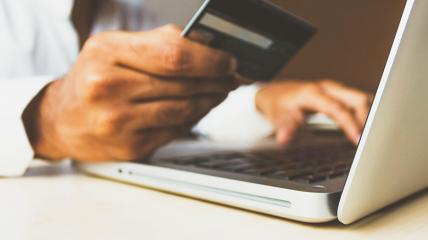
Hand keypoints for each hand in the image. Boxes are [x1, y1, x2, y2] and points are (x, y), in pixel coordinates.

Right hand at [23, 24, 237, 161]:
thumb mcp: (116, 48)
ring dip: (210, 100)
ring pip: (184, 110)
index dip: (210, 58)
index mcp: (106, 52)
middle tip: (232, 77)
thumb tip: (210, 44)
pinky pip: (176, 130)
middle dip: (217, 80)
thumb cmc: (93, 78)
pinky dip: (193, 119)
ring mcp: (118, 121)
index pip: (173, 54)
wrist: (61, 119)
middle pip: (183, 83)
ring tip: (219, 92)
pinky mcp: (129, 147)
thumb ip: (160, 43)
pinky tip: (197, 109)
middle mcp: (108, 87)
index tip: (229, 60)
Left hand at [255, 80, 371, 144]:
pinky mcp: (339, 93)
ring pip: (361, 98)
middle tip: (369, 139)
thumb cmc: (279, 105)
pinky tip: (368, 127)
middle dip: (367, 118)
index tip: (357, 139)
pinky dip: (366, 112)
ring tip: (372, 135)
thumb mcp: (278, 116)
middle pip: (357, 98)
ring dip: (369, 115)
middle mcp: (327, 88)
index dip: (350, 124)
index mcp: (314, 93)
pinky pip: (358, 101)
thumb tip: (283, 138)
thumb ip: (284, 127)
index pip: (338, 108)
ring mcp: (335, 89)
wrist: (276, 93)